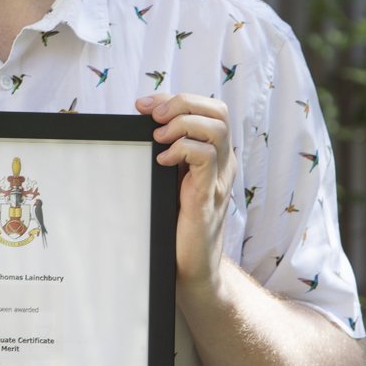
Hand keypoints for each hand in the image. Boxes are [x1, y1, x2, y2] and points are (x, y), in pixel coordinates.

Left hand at [135, 93, 236, 300]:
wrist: (192, 266)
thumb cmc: (178, 223)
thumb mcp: (172, 180)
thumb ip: (168, 153)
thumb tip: (142, 125)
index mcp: (216, 156)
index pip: (208, 108)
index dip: (175, 98)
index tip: (143, 105)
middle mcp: (223, 164)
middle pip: (219, 110)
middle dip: (182, 103)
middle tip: (153, 117)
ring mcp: (219, 179)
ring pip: (216, 128)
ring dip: (181, 124)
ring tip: (159, 139)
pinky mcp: (208, 197)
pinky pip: (205, 157)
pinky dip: (181, 149)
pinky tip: (162, 161)